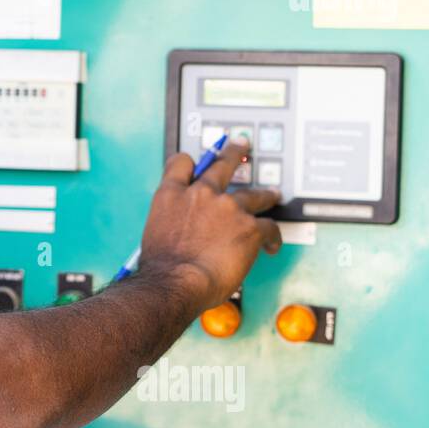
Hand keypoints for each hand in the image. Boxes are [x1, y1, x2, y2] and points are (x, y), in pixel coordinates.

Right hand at [137, 140, 282, 310]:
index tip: (195, 162)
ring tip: (272, 194)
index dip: (189, 162)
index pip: (180, 164)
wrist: (176, 282)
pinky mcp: (250, 227)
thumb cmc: (161, 267)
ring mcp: (228, 208)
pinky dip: (272, 237)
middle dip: (233, 153)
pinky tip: (272, 245)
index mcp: (171, 196)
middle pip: (222, 164)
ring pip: (255, 194)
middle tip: (241, 145)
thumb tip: (186, 232)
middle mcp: (201, 194)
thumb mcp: (156, 233)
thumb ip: (174, 221)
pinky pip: (269, 227)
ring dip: (265, 194)